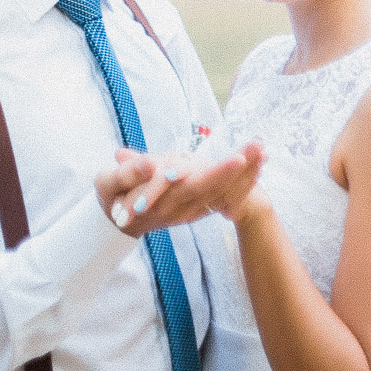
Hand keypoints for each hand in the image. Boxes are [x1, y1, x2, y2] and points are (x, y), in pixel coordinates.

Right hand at [95, 142, 264, 235]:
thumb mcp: (108, 183)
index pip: (192, 187)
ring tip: (262, 149)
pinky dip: (243, 182)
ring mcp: (190, 210)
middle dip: (237, 169)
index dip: (215, 174)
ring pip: (222, 193)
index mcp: (160, 201)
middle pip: (213, 189)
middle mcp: (180, 208)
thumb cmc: (112, 196)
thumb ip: (127, 173)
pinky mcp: (197, 208)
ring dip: (245, 174)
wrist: (118, 222)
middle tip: (257, 148)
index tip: (235, 160)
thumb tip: (149, 164)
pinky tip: (259, 162)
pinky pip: (223, 197)